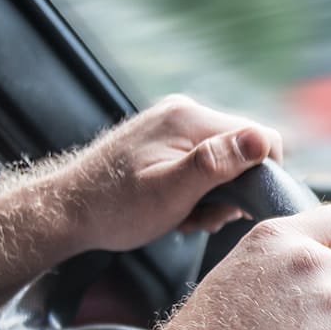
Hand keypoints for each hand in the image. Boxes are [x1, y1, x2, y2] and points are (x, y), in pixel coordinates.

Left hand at [62, 94, 284, 251]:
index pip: (261, 137)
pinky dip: (200, 186)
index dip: (264, 175)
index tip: (240, 208)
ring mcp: (173, 123)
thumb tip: (260, 140)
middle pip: (243, 148)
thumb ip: (216, 163)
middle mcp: (185, 111)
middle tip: (205, 218)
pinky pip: (204, 159)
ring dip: (216, 192)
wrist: (66, 211)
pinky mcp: (166, 137)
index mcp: (189, 119)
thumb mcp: (171, 192)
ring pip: (226, 157)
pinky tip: (178, 206)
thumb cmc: (115, 208)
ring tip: (187, 216)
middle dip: (236, 188)